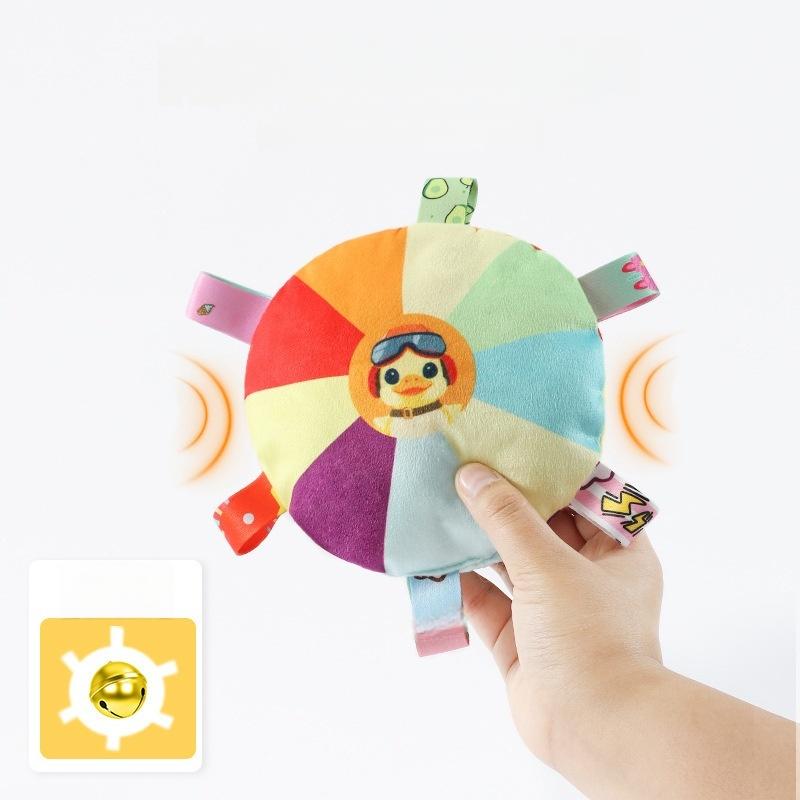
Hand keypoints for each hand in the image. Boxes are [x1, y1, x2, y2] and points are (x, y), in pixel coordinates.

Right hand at [455, 462, 663, 766]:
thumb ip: (506, 518)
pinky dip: (462, 582)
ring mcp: (552, 611)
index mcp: (618, 554)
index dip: (549, 473)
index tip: (512, 446)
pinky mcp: (521, 640)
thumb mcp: (548, 564)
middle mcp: (587, 579)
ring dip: (479, 541)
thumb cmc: (591, 639)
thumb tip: (471, 475)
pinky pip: (487, 601)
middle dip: (504, 504)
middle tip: (467, 468)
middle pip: (541, 529)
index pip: (584, 499)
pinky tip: (432, 557)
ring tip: (442, 503)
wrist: (593, 730)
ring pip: (510, 564)